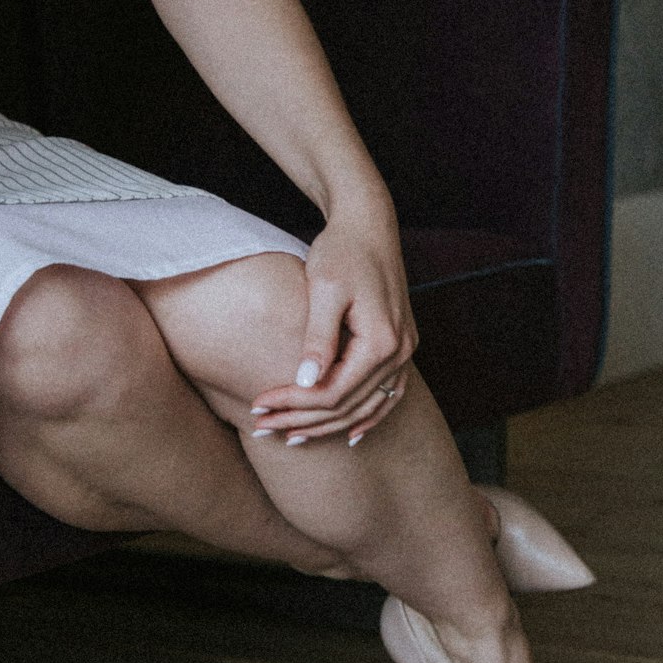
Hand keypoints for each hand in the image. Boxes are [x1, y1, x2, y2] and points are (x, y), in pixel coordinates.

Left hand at [250, 203, 418, 444]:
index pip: (331, 391)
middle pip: (347, 406)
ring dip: (328, 425)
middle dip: (302, 420)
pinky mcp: (401, 347)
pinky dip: (367, 417)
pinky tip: (348, 434)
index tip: (257, 405)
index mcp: (381, 341)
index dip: (292, 403)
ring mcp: (405, 352)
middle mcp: (400, 352)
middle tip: (262, 427)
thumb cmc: (341, 251)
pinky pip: (387, 396)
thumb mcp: (323, 289)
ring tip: (291, 437)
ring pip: (366, 407)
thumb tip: (305, 383)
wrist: (369, 225)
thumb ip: (317, 338)